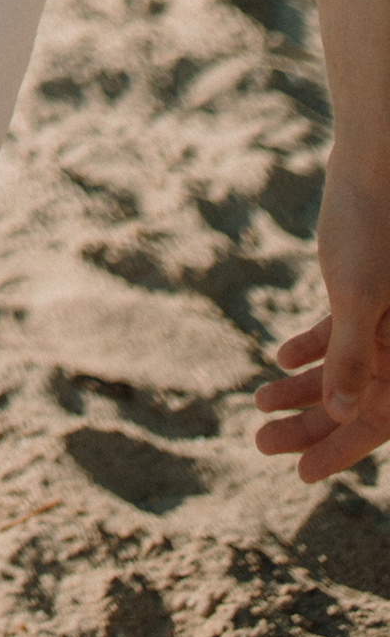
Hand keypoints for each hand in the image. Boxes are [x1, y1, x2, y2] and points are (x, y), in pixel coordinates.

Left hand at [253, 153, 389, 481]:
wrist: (376, 163)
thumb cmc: (372, 228)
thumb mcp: (356, 295)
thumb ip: (352, 354)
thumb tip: (343, 412)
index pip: (380, 420)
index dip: (341, 450)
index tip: (301, 473)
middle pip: (359, 401)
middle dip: (311, 425)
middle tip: (261, 444)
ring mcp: (387, 319)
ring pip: (347, 368)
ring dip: (304, 388)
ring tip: (259, 406)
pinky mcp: (369, 292)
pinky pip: (343, 334)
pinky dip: (314, 347)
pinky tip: (280, 358)